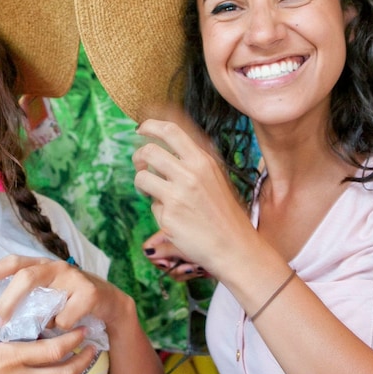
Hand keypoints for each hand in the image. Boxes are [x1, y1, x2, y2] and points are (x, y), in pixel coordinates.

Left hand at [0, 255, 131, 331]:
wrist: (108, 305)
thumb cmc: (69, 303)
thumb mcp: (44, 298)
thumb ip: (22, 299)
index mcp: (41, 266)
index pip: (14, 262)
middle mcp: (56, 267)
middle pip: (27, 276)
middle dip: (9, 300)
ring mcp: (74, 278)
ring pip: (47, 301)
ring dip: (42, 321)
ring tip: (45, 329)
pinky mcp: (90, 293)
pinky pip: (65, 319)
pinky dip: (61, 329)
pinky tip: (69, 327)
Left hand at [132, 113, 255, 277]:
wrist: (234, 247)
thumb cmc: (224, 214)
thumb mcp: (215, 178)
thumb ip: (192, 163)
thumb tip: (162, 150)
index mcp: (203, 161)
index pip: (171, 131)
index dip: (150, 126)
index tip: (141, 129)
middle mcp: (190, 173)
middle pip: (149, 150)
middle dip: (138, 156)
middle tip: (140, 165)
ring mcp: (178, 194)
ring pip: (142, 176)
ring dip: (141, 182)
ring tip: (150, 191)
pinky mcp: (168, 215)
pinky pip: (152, 205)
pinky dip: (157, 209)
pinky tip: (173, 217)